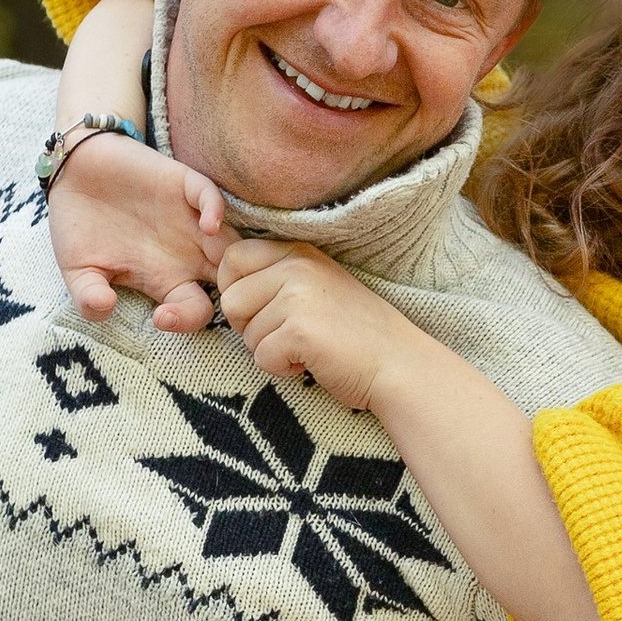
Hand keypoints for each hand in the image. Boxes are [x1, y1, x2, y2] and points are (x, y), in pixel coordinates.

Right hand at [48, 133, 226, 331]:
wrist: (71, 174)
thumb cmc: (78, 227)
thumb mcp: (78, 271)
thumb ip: (88, 296)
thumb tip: (102, 307)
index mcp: (165, 278)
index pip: (196, 310)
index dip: (187, 321)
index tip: (162, 318)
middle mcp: (186, 253)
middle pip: (226, 280)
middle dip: (231, 293)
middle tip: (219, 297)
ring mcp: (188, 220)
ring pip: (229, 242)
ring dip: (233, 256)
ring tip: (220, 268)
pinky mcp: (181, 186)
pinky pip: (210, 198)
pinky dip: (216, 211)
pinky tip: (208, 226)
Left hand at [216, 240, 411, 408]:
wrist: (397, 363)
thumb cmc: (353, 332)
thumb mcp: (316, 286)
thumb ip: (276, 277)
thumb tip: (224, 286)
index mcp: (298, 252)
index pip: (233, 258)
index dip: (235, 290)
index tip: (263, 311)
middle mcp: (296, 267)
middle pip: (230, 299)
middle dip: (249, 328)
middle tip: (286, 335)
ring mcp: (298, 297)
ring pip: (245, 333)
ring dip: (269, 351)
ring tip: (306, 347)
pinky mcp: (299, 330)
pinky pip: (261, 357)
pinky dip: (282, 368)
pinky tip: (311, 362)